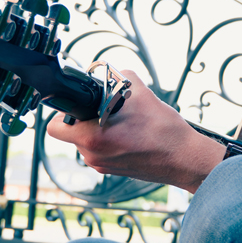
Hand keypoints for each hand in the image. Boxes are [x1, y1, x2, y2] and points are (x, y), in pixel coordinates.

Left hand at [45, 70, 224, 192]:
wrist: (186, 158)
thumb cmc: (164, 130)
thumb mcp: (140, 92)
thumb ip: (117, 77)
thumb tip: (107, 72)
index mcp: (92, 138)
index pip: (55, 126)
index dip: (64, 110)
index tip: (80, 102)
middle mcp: (92, 156)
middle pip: (72, 132)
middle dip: (85, 117)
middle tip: (106, 107)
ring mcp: (103, 166)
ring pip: (88, 141)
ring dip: (99, 128)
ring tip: (123, 120)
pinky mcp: (114, 171)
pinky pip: (102, 150)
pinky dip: (110, 139)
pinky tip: (131, 132)